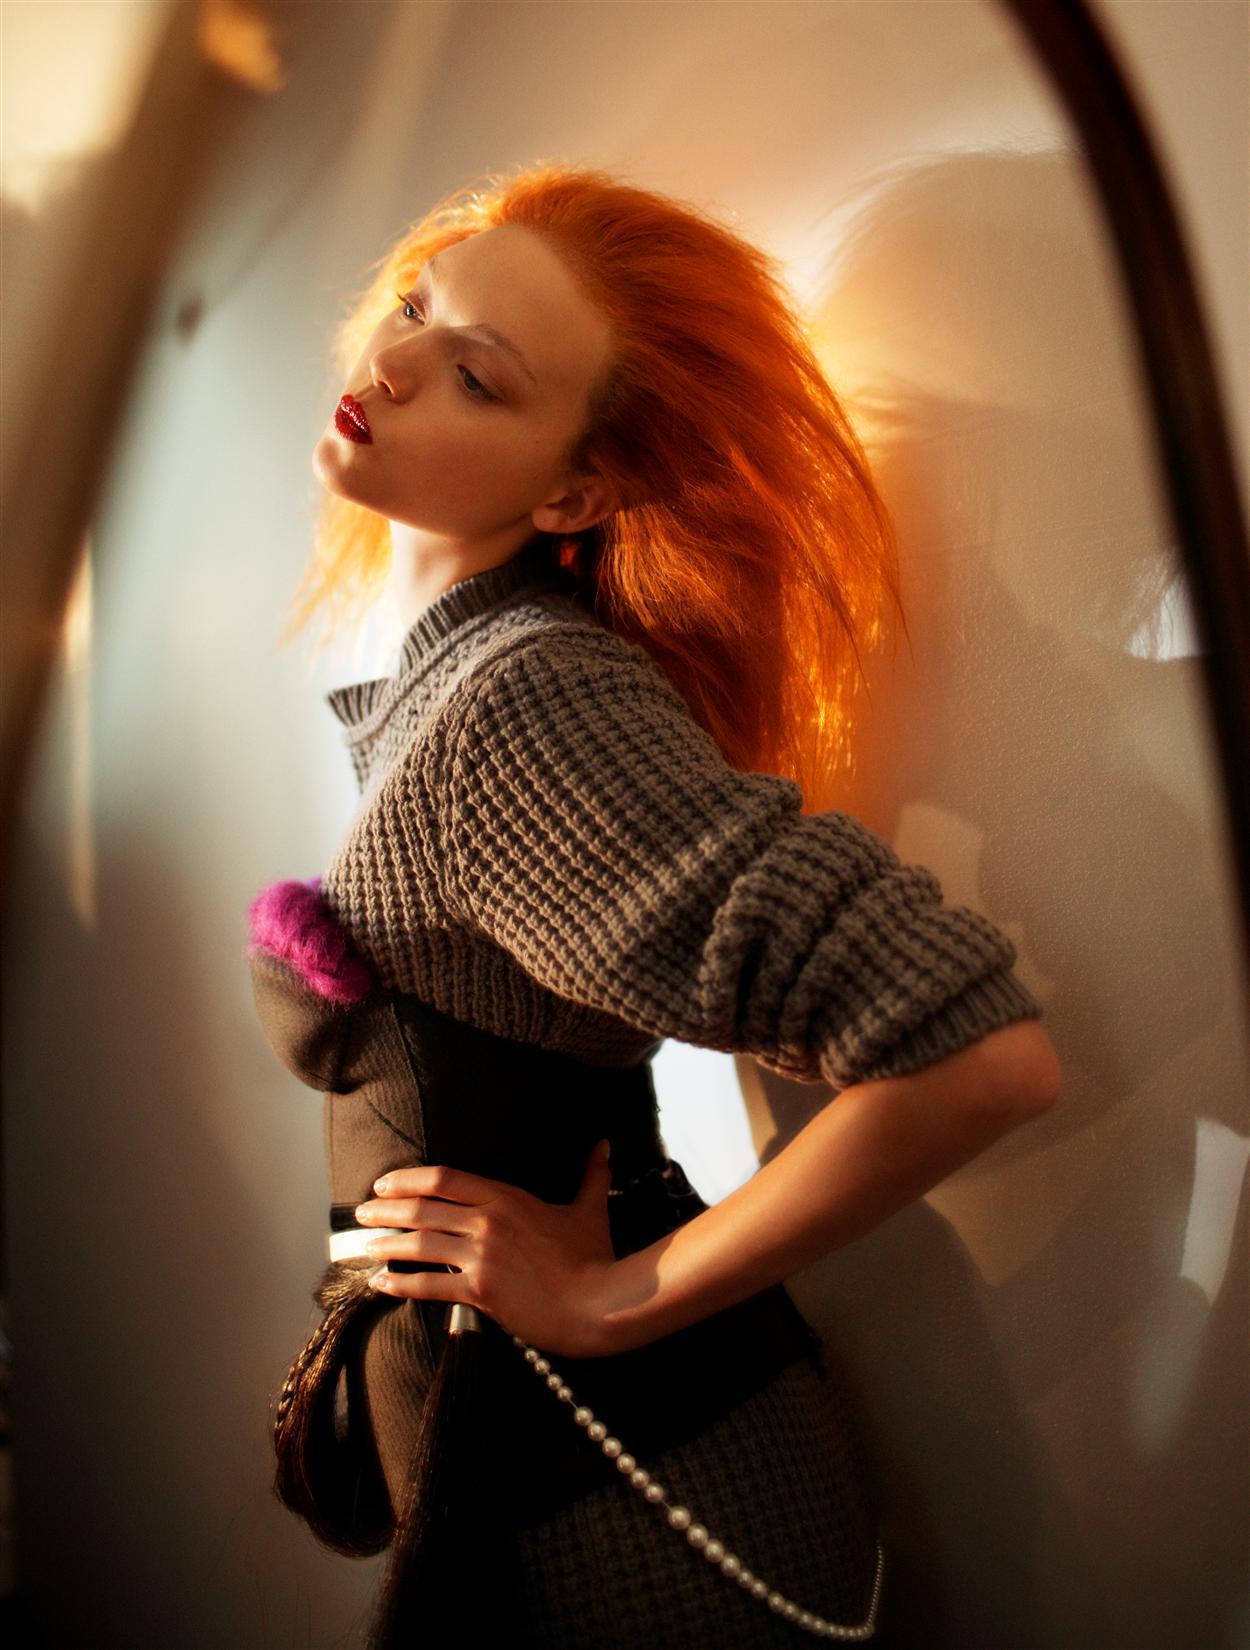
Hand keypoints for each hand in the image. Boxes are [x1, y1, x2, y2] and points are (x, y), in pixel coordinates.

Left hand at [352, 1139, 618, 1357]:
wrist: (599, 1304)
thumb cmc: (596, 1257)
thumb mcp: (590, 1210)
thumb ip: (592, 1175)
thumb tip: (605, 1144)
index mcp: (507, 1198)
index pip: (445, 1178)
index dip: (409, 1179)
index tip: (386, 1183)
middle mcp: (487, 1223)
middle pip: (423, 1209)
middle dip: (386, 1209)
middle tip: (361, 1212)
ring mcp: (481, 1258)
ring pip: (420, 1245)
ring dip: (386, 1243)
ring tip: (364, 1246)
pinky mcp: (480, 1293)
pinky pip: (429, 1286)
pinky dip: (400, 1284)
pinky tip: (380, 1284)